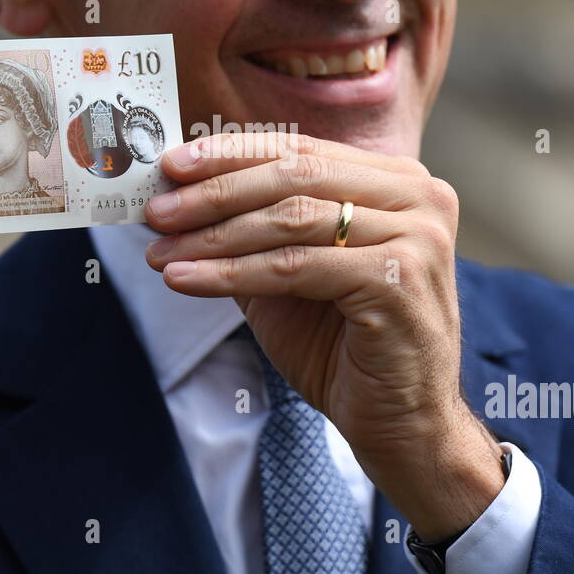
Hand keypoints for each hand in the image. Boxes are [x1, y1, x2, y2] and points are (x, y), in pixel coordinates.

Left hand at [144, 131, 505, 539]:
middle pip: (295, 175)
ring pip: (291, 219)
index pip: (301, 149)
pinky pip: (295, 267)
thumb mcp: (292, 273)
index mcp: (397, 180)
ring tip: (159, 251)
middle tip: (155, 211)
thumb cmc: (346, 346)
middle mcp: (418, 196)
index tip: (171, 165)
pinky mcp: (397, 281)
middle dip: (214, 192)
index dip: (230, 153)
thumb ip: (254, 228)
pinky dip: (231, 273)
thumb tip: (179, 195)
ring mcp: (415, 236)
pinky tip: (185, 279)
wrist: (402, 424)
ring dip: (213, 235)